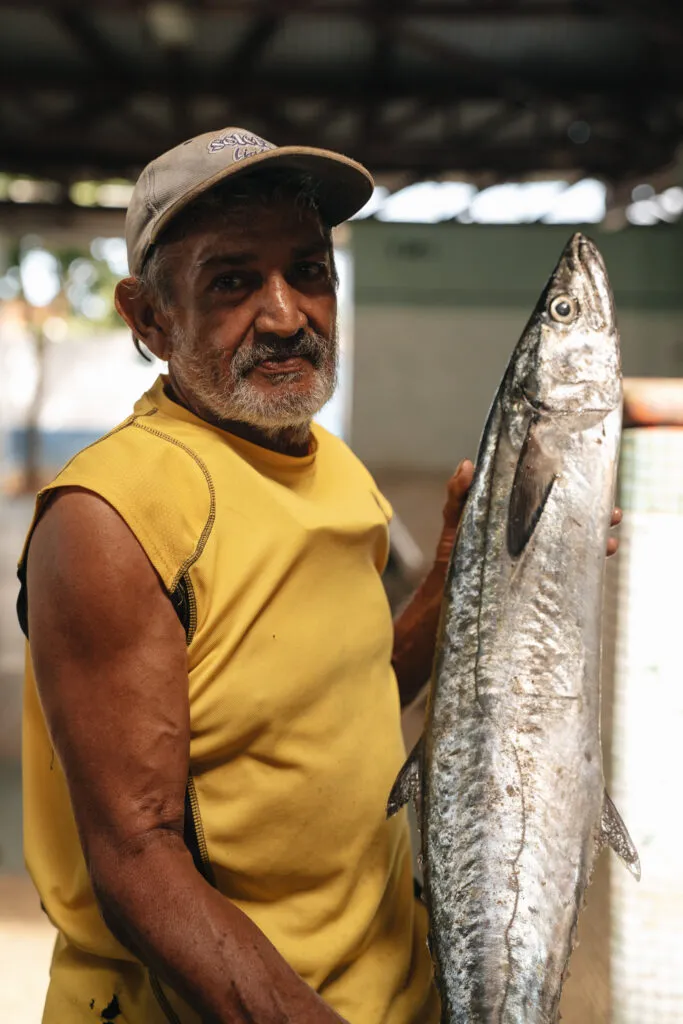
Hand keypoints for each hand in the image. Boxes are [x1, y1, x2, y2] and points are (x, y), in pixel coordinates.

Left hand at [434, 461, 621, 568]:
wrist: (447, 603)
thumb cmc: (450, 559)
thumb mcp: (454, 523)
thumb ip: (458, 496)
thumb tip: (467, 464)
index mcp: (514, 516)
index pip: (546, 496)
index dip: (569, 486)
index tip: (589, 475)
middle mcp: (530, 536)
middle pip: (569, 519)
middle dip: (594, 512)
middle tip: (611, 510)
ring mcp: (537, 560)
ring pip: (575, 544)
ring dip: (597, 539)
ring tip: (611, 537)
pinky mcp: (539, 583)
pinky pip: (569, 572)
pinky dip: (589, 566)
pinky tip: (601, 560)